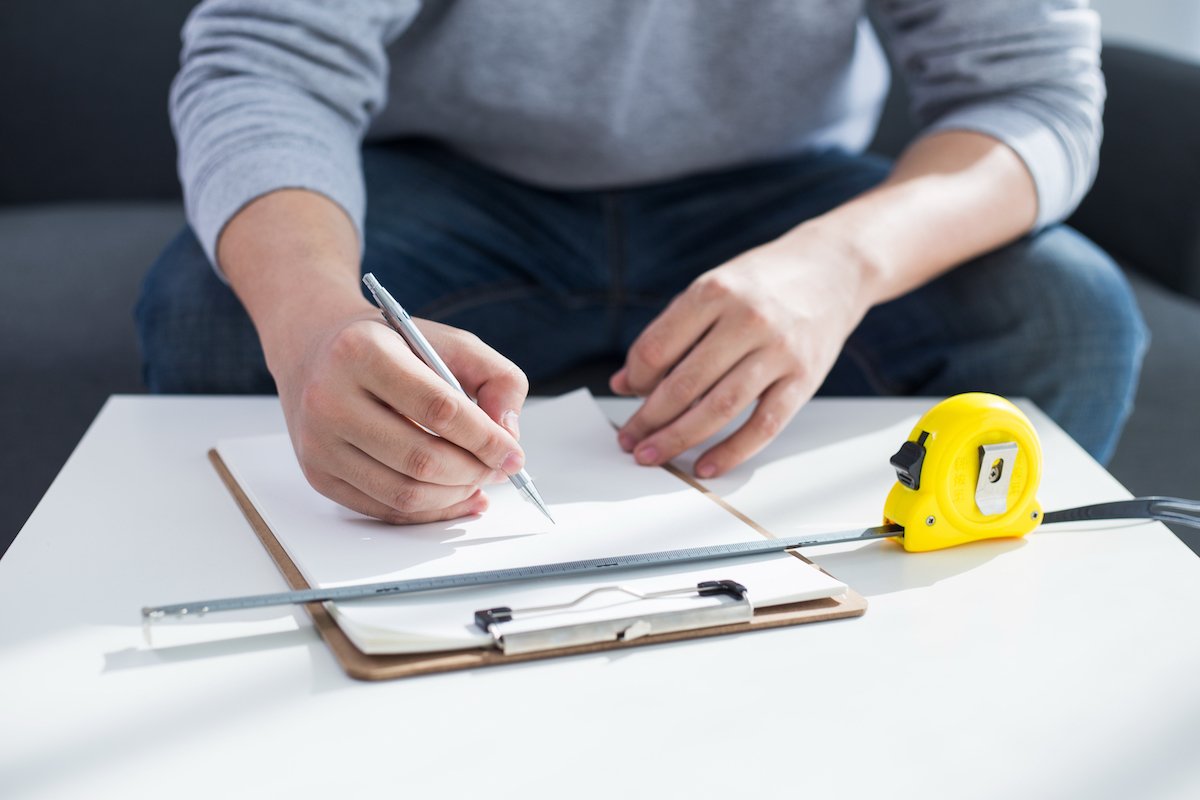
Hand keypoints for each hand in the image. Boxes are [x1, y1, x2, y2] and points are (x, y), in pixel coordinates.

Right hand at [271, 309, 528, 523]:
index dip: (484, 439)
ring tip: (480, 481)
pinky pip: (384, 509)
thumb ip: (496, 379)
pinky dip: (429, 511)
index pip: (437, 409)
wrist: (316, 350)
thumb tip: (508, 434)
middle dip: (474, 471)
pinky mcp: (318, 474)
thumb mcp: (450, 342)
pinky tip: (456, 497)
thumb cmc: (391, 347)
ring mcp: (319, 442)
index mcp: (362, 351)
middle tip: (499, 469)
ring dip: (454, 496)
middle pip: (421, 459)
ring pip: (404, 493)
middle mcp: (330, 398)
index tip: (513, 453)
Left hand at [612, 225, 870, 477]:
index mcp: (714, 291)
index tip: (629, 394)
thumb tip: (625, 382)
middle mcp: (746, 319)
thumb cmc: (763, 282)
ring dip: (679, 438)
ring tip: (653, 455)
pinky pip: (764, 425)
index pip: (657, 348)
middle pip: (684, 383)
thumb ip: (669, 333)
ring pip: (719, 408)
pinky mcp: (804, 377)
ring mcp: (778, 350)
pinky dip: (732, 451)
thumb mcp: (712, 289)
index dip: (636, 378)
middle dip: (649, 419)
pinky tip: (706, 466)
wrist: (834, 268)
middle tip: (630, 441)